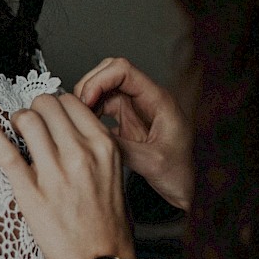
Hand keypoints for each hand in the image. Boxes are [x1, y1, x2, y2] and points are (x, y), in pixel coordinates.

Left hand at [0, 93, 133, 258]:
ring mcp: (54, 172)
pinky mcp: (30, 192)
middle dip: (35, 109)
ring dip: (16, 120)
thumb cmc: (109, 226)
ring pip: (27, 119)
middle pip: (47, 104)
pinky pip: (5, 151)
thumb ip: (95, 149)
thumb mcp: (115, 176)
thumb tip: (70, 130)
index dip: (55, 105)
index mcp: (104, 147)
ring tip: (13, 131)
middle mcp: (80, 153)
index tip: (48, 116)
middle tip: (29, 123)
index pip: (72, 102)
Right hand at [75, 58, 192, 210]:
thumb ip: (122, 147)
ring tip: (79, 119)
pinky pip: (100, 105)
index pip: (123, 70)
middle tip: (77, 108)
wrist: (182, 188)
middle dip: (88, 86)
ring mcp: (134, 108)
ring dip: (86, 99)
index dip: (99, 80)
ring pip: (102, 88)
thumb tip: (92, 136)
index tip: (85, 100)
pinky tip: (85, 127)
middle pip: (109, 72)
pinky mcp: (125, 120)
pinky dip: (87, 111)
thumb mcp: (151, 162)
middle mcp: (144, 99)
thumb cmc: (178, 174)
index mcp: (158, 100)